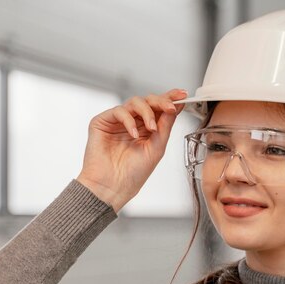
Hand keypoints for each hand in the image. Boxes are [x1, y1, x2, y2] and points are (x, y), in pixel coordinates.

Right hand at [76, 88, 186, 211]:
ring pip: (135, 102)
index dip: (170, 98)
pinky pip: (119, 111)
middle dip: (161, 102)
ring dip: (147, 112)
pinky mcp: (102, 122)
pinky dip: (129, 120)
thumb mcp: (157, 148)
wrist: (112, 187)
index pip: (159, 108)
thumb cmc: (132, 174)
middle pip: (148, 101)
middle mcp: (132, 123)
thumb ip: (166, 125)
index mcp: (146, 129)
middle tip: (170, 108)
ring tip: (152, 128)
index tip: (182, 95)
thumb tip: (176, 106)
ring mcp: (117, 122)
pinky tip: (134, 134)